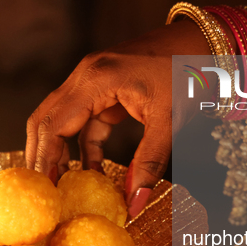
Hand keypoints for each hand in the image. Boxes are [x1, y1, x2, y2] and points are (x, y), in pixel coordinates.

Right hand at [25, 19, 212, 216]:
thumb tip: (134, 203)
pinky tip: (92, 169)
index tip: (43, 190)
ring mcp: (93, 79)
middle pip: (46, 119)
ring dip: (61, 152)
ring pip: (61, 119)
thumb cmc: (189, 71)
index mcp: (97, 79)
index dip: (44, 159)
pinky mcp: (104, 87)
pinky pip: (84, 119)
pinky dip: (84, 145)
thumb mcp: (170, 119)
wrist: (204, 41)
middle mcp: (86, 75)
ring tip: (64, 186)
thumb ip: (150, 162)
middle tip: (45, 192)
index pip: (54, 124)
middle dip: (43, 157)